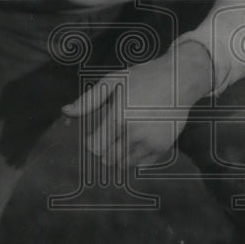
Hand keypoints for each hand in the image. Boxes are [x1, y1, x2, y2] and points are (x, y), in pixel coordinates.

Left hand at [61, 42, 212, 170]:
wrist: (179, 80)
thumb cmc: (142, 78)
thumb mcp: (112, 82)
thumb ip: (88, 100)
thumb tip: (65, 111)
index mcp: (119, 118)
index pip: (94, 148)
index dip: (92, 142)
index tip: (96, 133)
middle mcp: (134, 134)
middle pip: (107, 159)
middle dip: (105, 149)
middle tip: (112, 133)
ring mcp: (150, 143)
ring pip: (123, 165)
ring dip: (119, 155)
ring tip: (125, 136)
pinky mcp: (162, 148)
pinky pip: (141, 165)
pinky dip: (136, 158)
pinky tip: (139, 140)